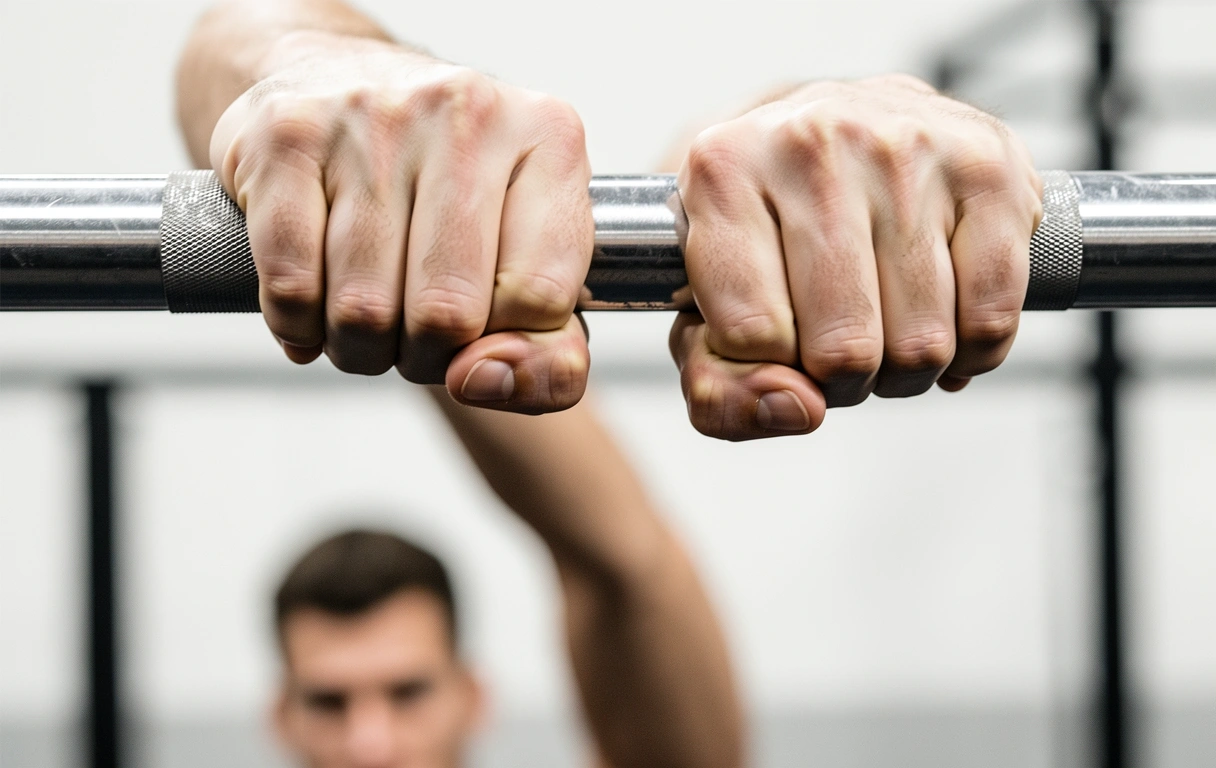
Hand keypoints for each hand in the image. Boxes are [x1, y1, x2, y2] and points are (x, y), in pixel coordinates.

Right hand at [210, 31, 593, 412]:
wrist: (335, 77)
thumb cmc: (448, 191)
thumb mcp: (530, 258)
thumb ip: (550, 353)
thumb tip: (488, 382)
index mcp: (550, 138)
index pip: (538, 298)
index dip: (506, 347)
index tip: (485, 338)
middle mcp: (466, 112)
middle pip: (447, 314)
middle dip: (427, 358)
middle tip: (418, 336)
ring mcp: (371, 117)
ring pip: (364, 310)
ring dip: (361, 348)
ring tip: (370, 319)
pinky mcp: (285, 136)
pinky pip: (292, 285)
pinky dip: (300, 325)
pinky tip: (315, 307)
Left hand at [669, 75, 1042, 439]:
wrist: (837, 128)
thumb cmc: (765, 231)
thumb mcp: (704, 314)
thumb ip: (721, 393)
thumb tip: (799, 411)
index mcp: (722, 172)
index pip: (753, 337)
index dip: (769, 368)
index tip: (775, 340)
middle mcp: (811, 144)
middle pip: (844, 349)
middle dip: (842, 380)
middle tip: (835, 346)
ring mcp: (906, 147)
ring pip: (922, 343)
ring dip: (904, 370)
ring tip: (883, 327)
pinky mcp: (988, 164)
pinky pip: (991, 316)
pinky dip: (971, 348)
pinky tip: (941, 318)